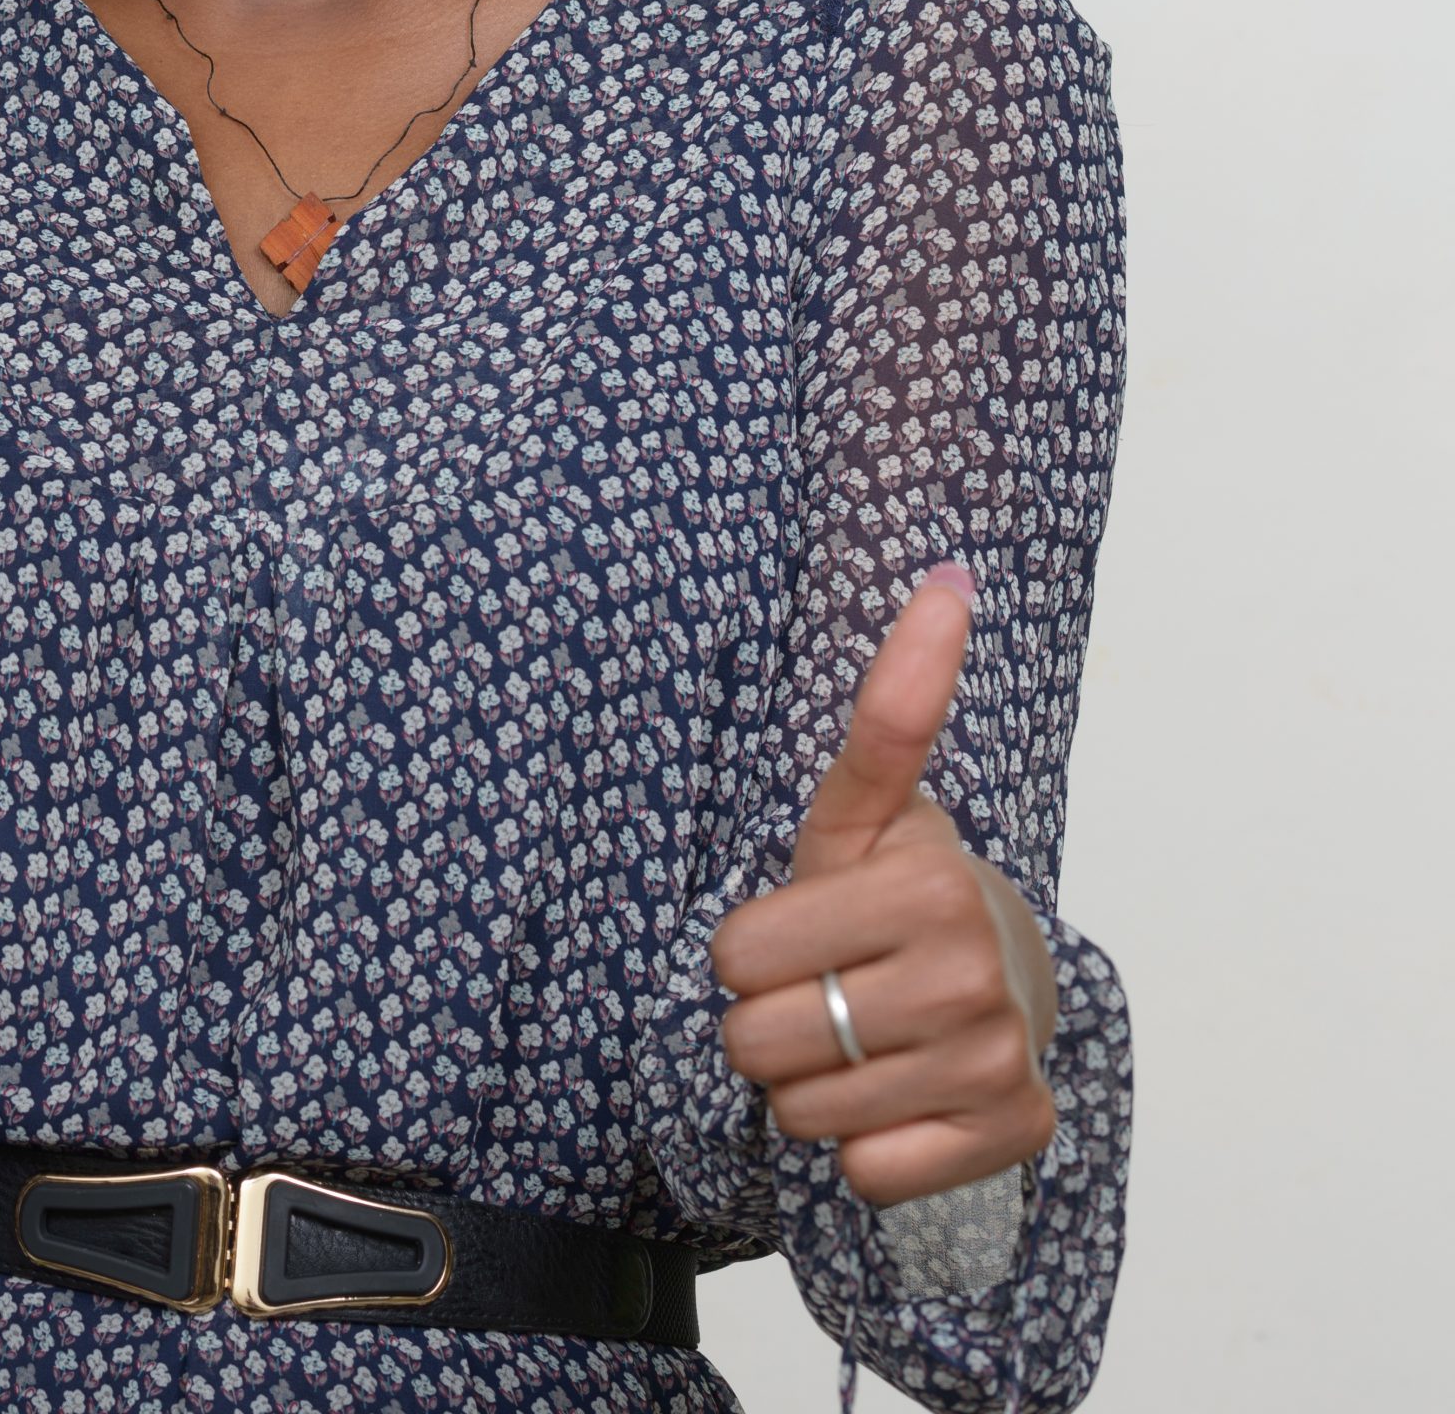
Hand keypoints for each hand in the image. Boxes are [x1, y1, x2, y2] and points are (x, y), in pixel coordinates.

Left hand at [712, 568, 1058, 1207]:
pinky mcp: (1014, 1136)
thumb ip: (892, 705)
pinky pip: (867, 1173)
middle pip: (758, 1040)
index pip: (737, 954)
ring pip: (804, 1112)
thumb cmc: (899, 889)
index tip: (797, 926)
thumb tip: (947, 578)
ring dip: (808, 1084)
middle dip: (768, 1018)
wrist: (1003, 978)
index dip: (746, 948)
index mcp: (927, 884)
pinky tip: (895, 1096)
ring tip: (857, 1036)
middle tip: (823, 986)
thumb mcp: (867, 804)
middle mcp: (974, 975)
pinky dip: (860, 1148)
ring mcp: (998, 1061)